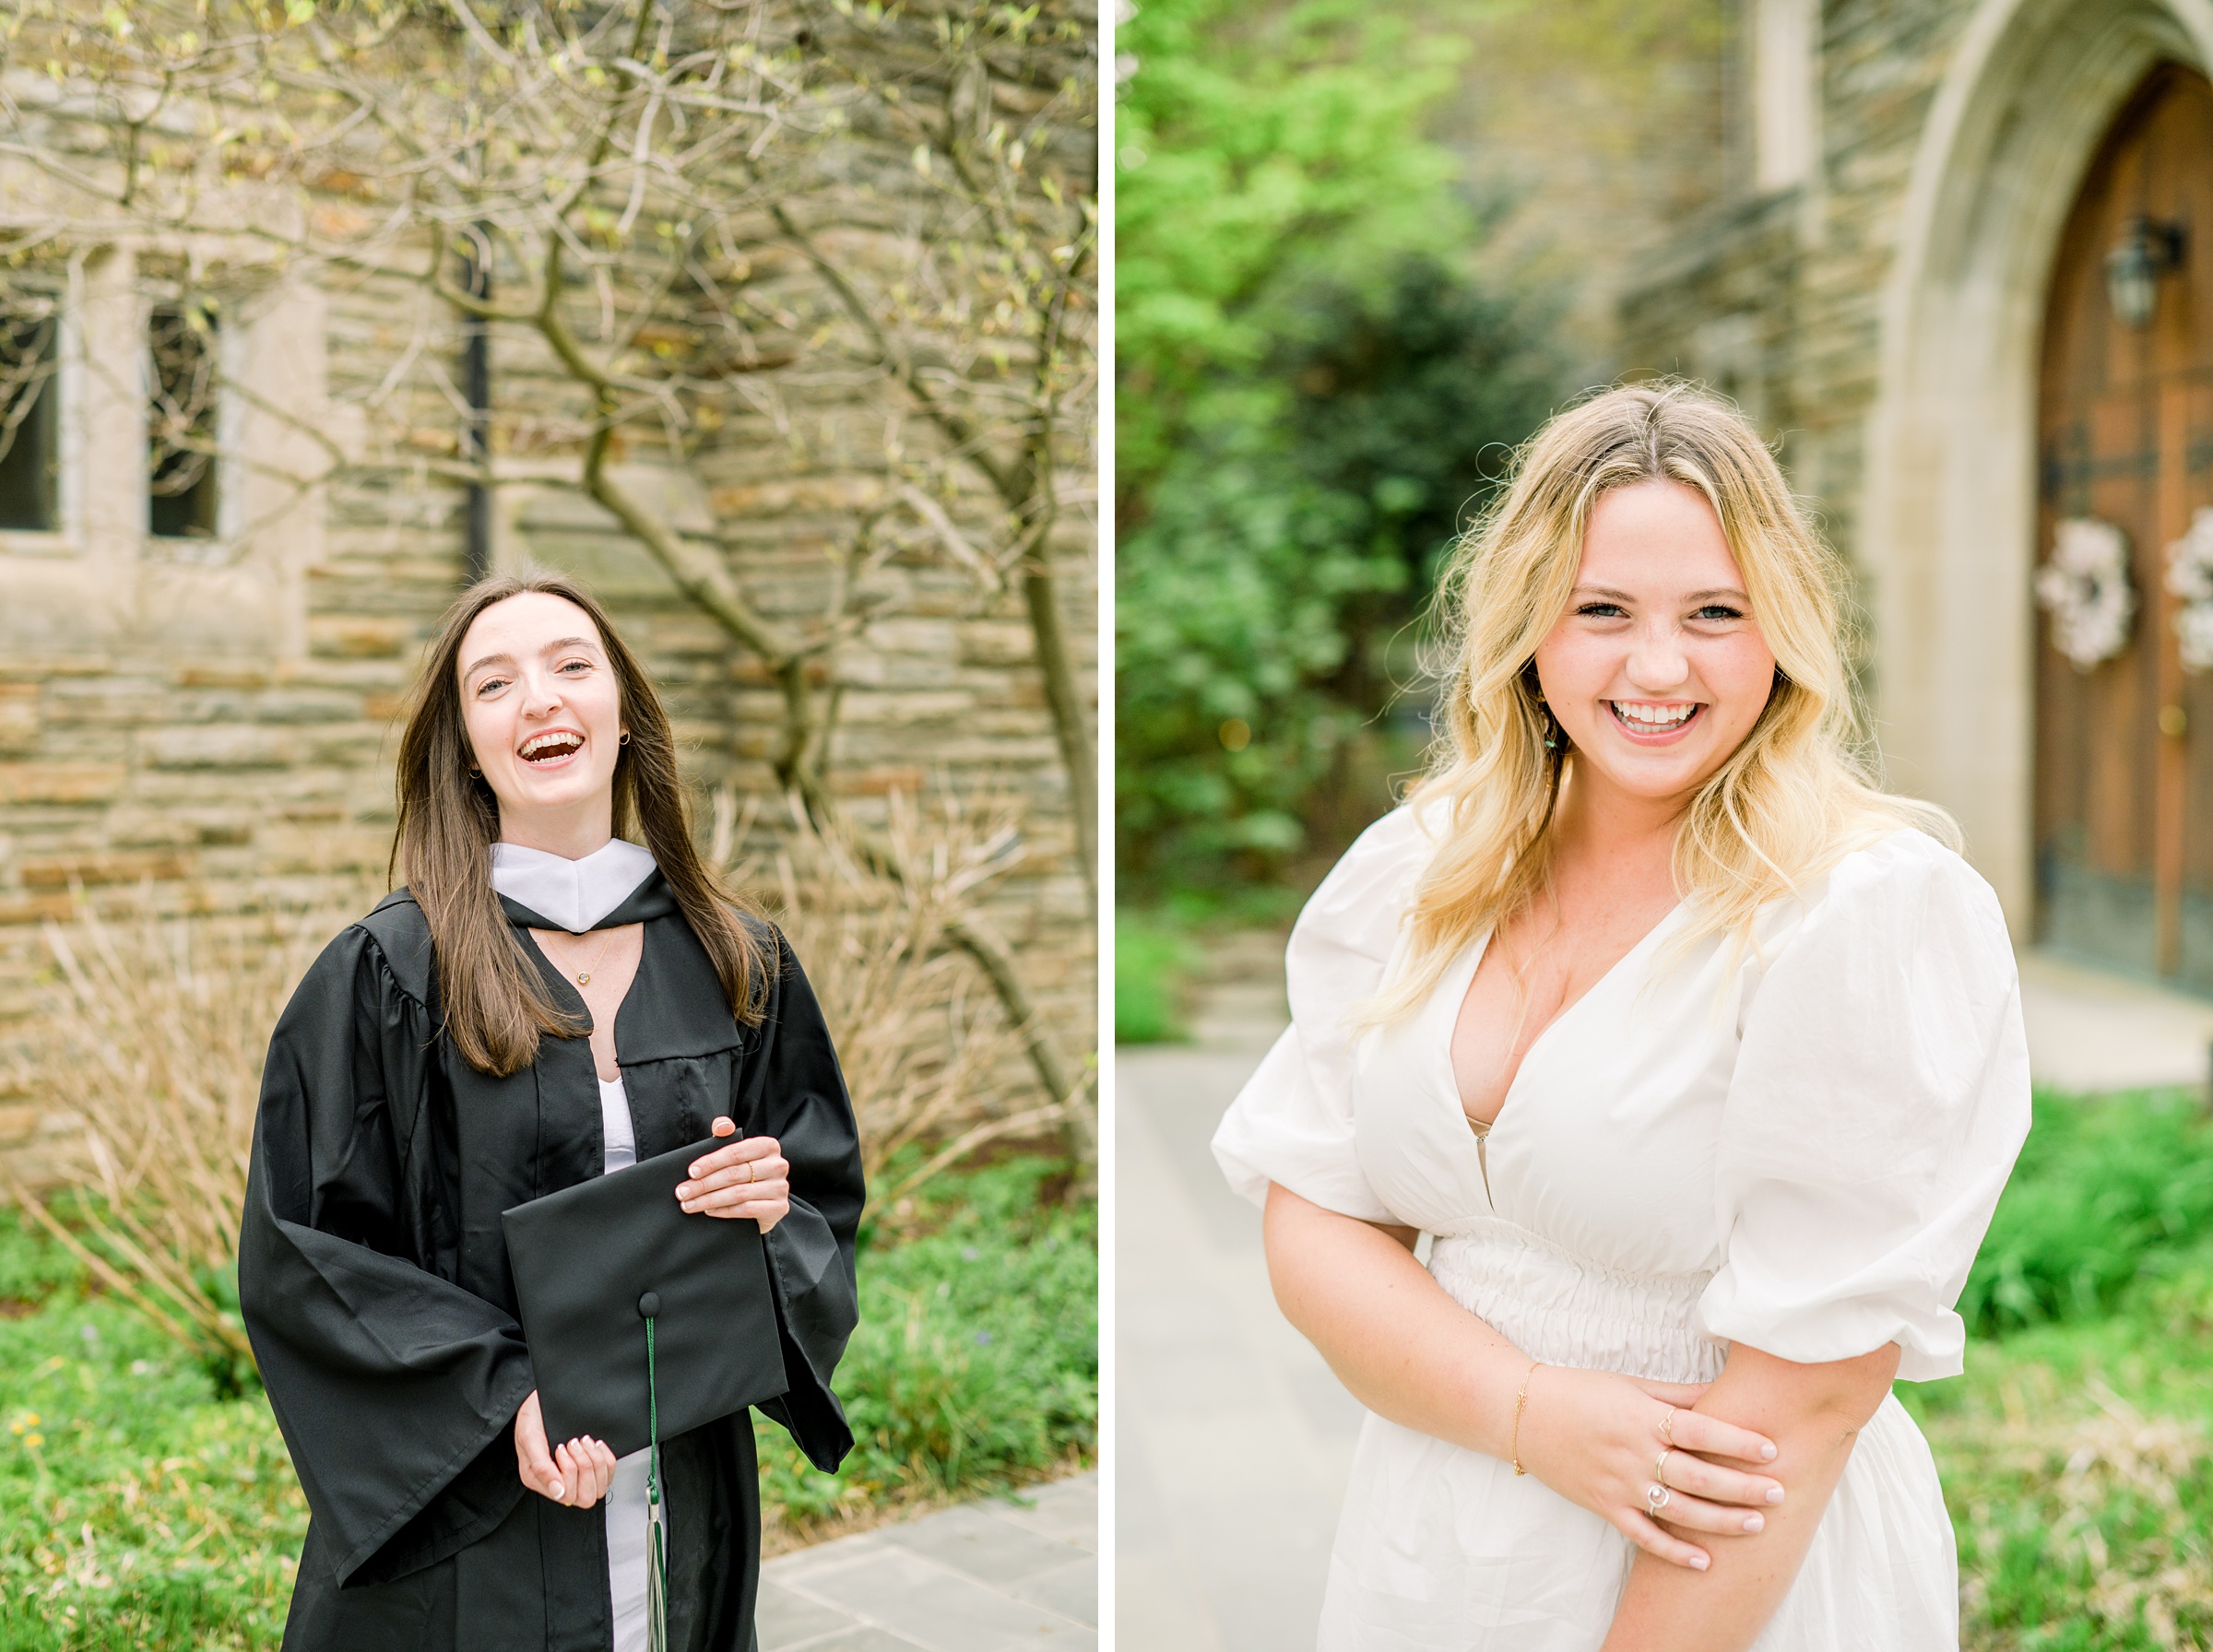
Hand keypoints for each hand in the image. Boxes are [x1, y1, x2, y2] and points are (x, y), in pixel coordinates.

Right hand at [514, 1389, 617, 1508]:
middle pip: (586, 1497)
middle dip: (585, 1467)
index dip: (569, 1471)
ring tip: (583, 1441)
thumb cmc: (533, 1417)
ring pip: (599, 1488)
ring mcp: (575, 1476)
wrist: (541, 1400)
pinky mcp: (589, 1466)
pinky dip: (606, 1458)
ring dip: (595, 1461)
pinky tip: (595, 1444)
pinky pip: (608, 1474)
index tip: (562, 1447)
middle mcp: (557, 1482)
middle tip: (575, 1444)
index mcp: (539, 1480)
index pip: (566, 1495)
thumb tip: (558, 1492)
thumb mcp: (529, 1437)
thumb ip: (541, 1467)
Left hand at [674, 1117, 788, 1232]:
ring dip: (709, 1199)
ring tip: (689, 1204)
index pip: (735, 1152)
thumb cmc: (746, 1173)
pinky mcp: (780, 1207)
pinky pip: (747, 1209)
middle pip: (734, 1174)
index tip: (691, 1172)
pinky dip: (724, 1211)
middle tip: (683, 1192)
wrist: (766, 1202)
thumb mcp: (736, 1153)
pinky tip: (709, 1211)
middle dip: (704, 1184)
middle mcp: (778, 1165)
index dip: (711, 1162)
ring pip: (738, 1193)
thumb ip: (726, 1136)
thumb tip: (720, 1125)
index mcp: (768, 1146)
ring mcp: (781, 1187)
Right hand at [1515, 1364, 1783, 1571]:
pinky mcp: (1603, 1505)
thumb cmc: (1580, 1391)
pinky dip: (1673, 1551)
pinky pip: (1643, 1535)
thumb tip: (1723, 1394)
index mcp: (1642, 1417)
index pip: (1700, 1431)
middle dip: (1743, 1487)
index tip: (1771, 1450)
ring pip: (1678, 1511)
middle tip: (1779, 1493)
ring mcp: (1618, 1483)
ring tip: (1755, 1524)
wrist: (1522, 1412)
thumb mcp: (1631, 1384)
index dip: (1737, 1442)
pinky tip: (1703, 1561)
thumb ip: (1678, 1395)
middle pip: (1698, 1477)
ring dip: (1720, 1521)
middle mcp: (1633, 1453)